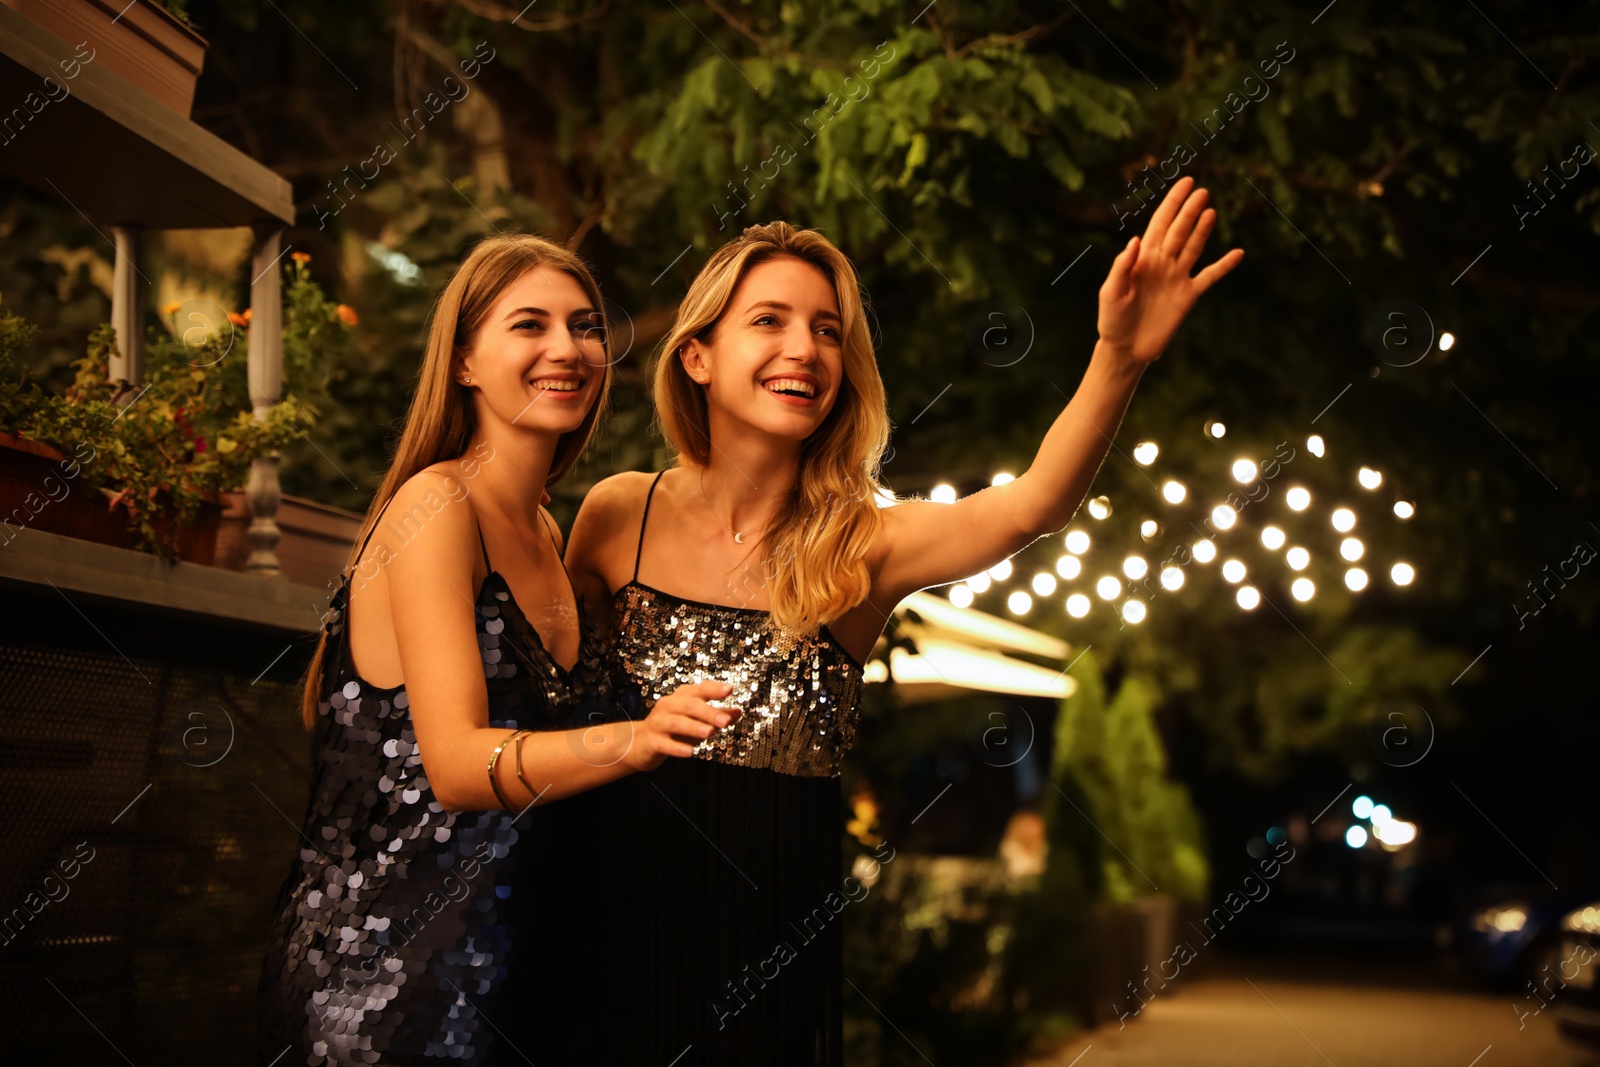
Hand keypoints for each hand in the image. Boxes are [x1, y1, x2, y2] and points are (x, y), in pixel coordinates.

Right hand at [622, 680, 742, 772]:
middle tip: (725, 721)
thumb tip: (738, 711)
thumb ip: (717, 715)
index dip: (713, 689)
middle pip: (689, 705)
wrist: (640, 744)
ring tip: (710, 733)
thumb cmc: (673, 730)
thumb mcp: (697, 721)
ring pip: (677, 723)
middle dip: (708, 712)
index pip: (699, 689)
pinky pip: (665, 744)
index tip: (729, 689)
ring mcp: (659, 723)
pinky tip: (690, 752)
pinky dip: (677, 747)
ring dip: (694, 727)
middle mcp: (669, 706)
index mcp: (681, 698)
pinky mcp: (652, 741)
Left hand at [1098, 176, 1243, 364]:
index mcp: (1142, 258)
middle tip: (1202, 191)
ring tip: (1210, 211)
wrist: (1125, 349)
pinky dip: (1223, 266)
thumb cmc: (1112, 321)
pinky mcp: (1188, 296)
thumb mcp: (1110, 293)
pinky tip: (1237, 253)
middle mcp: (1162, 263)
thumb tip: (1135, 240)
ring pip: (1194, 247)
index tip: (1185, 182)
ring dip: (1202, 230)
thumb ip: (1122, 267)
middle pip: (1179, 230)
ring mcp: (1177, 278)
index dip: (1172, 202)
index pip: (1160, 223)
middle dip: (1189, 210)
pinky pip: (1209, 277)